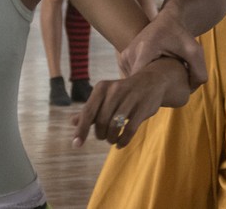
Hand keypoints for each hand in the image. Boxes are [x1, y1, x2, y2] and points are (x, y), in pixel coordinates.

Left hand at [72, 58, 189, 148]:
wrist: (152, 81)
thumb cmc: (124, 92)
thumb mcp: (105, 96)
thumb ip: (91, 109)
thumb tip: (72, 122)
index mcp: (102, 88)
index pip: (88, 112)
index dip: (81, 130)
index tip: (76, 145)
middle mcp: (115, 90)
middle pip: (101, 122)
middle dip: (100, 134)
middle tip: (103, 137)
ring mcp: (130, 98)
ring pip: (114, 126)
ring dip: (111, 138)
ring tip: (112, 140)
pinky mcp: (143, 108)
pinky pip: (130, 130)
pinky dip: (123, 141)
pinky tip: (120, 144)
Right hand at [119, 12, 207, 89]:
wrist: (168, 20)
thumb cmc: (181, 35)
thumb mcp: (195, 51)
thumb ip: (199, 72)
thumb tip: (190, 91)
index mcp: (145, 49)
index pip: (142, 82)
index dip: (153, 93)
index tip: (165, 95)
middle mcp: (130, 53)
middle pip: (138, 84)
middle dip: (152, 90)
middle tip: (167, 90)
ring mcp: (124, 57)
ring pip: (134, 82)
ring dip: (147, 85)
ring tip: (161, 81)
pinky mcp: (123, 59)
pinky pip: (132, 77)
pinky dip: (142, 80)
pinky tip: (154, 76)